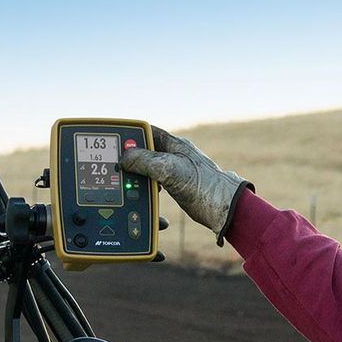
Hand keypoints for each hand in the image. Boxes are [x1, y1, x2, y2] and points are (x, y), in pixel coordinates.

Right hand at [121, 127, 250, 243]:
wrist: (226, 210)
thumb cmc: (204, 186)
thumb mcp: (169, 170)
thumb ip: (145, 161)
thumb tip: (124, 158)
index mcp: (174, 145)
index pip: (147, 131)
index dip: (130, 134)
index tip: (115, 143)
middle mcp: (174, 156)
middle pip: (144, 151)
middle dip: (130, 158)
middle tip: (116, 167)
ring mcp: (175, 172)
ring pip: (147, 169)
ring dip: (136, 176)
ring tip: (126, 183)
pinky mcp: (176, 188)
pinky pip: (154, 184)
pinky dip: (144, 189)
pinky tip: (140, 196)